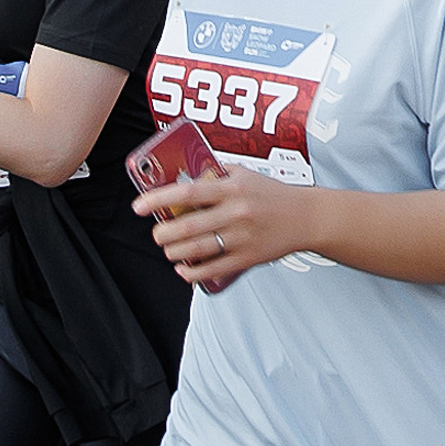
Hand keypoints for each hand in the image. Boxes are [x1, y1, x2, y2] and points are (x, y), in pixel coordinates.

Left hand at [134, 161, 305, 290]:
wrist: (305, 217)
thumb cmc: (273, 194)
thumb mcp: (248, 175)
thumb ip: (219, 173)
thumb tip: (187, 174)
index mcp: (234, 188)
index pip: (189, 192)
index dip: (159, 198)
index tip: (138, 206)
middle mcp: (236, 212)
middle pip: (187, 227)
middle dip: (162, 233)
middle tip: (157, 232)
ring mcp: (241, 238)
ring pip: (195, 250)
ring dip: (173, 252)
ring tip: (170, 248)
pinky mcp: (246, 258)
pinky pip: (210, 270)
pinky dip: (190, 272)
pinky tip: (183, 268)